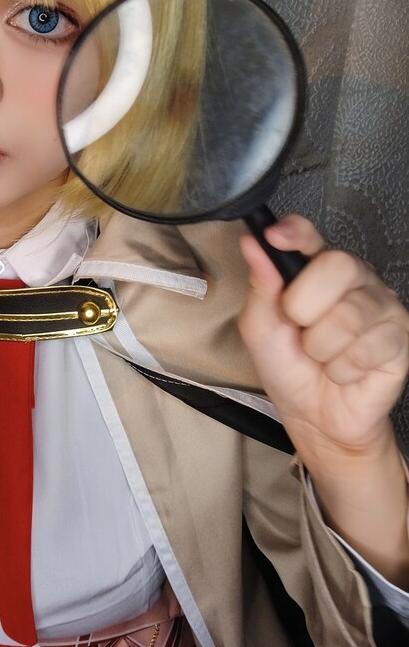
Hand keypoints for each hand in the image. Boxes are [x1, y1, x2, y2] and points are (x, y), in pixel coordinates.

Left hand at [238, 214, 408, 455]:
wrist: (314, 415)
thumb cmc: (288, 365)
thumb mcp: (260, 327)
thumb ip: (261, 285)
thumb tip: (253, 244)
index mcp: (317, 268)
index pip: (310, 234)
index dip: (295, 231)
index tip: (275, 236)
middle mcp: (354, 280)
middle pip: (338, 265)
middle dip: (305, 305)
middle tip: (300, 328)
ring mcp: (381, 307)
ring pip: (348, 315)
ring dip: (321, 347)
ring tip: (322, 355)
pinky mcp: (400, 340)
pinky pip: (365, 349)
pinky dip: (342, 369)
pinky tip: (343, 370)